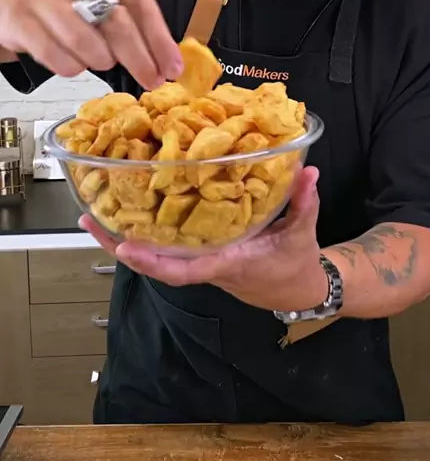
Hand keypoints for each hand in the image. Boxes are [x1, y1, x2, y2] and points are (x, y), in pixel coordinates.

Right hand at [0, 0, 182, 89]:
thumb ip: (132, 13)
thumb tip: (165, 57)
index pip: (139, 0)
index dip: (159, 39)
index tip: (172, 65)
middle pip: (116, 23)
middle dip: (139, 58)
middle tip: (151, 78)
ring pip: (88, 43)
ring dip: (102, 61)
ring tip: (103, 60)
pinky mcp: (21, 21)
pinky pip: (59, 58)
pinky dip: (73, 66)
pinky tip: (75, 59)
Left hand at [79, 166, 327, 312]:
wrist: (295, 288)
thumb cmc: (294, 263)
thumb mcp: (302, 232)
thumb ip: (304, 201)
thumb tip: (308, 172)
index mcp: (228, 262)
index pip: (186, 269)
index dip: (154, 262)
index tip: (127, 247)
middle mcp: (207, 264)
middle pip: (156, 262)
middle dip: (121, 245)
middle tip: (90, 220)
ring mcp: (200, 261)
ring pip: (156, 256)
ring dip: (123, 239)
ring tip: (92, 215)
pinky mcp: (199, 255)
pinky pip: (165, 249)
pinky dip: (143, 235)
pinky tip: (123, 216)